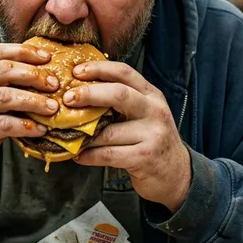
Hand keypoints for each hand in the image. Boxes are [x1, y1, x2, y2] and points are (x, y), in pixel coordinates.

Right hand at [0, 43, 59, 199]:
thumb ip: (1, 89)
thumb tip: (40, 82)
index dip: (25, 52)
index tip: (47, 57)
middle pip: (4, 70)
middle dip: (33, 75)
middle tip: (55, 84)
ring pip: (5, 96)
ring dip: (33, 101)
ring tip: (52, 108)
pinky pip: (4, 124)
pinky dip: (25, 126)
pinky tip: (40, 129)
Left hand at [66, 60, 191, 212]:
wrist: (176, 174)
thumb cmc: (151, 140)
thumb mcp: (143, 114)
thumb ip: (121, 102)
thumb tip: (80, 92)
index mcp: (151, 95)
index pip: (125, 73)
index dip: (99, 69)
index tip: (76, 71)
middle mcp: (155, 111)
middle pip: (119, 94)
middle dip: (89, 94)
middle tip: (67, 98)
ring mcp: (153, 135)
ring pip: (109, 131)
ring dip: (83, 133)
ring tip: (66, 133)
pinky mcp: (145, 157)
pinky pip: (109, 154)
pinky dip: (89, 155)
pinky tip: (79, 155)